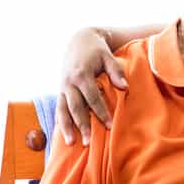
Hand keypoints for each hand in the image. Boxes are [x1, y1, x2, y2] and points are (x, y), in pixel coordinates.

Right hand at [56, 28, 127, 145]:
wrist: (78, 40)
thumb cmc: (96, 50)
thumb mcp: (108, 56)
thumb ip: (116, 71)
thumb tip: (124, 87)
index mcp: (82, 74)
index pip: (92, 97)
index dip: (100, 112)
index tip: (109, 126)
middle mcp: (69, 83)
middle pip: (76, 107)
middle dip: (82, 126)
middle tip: (88, 143)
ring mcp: (62, 87)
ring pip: (62, 110)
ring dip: (66, 128)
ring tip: (71, 143)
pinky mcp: (60, 90)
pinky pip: (59, 108)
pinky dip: (61, 121)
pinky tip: (64, 135)